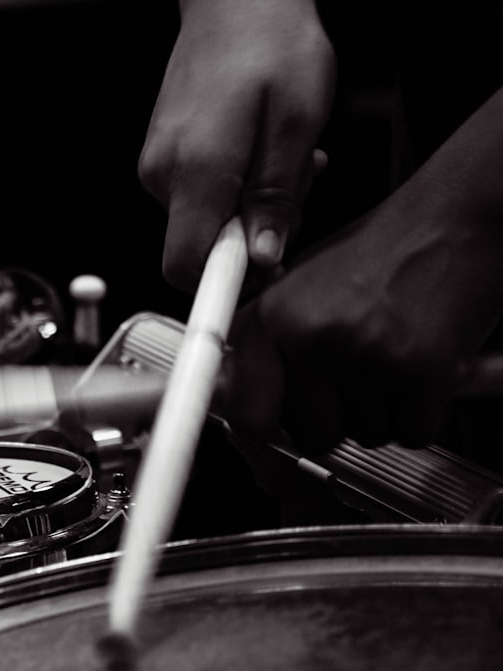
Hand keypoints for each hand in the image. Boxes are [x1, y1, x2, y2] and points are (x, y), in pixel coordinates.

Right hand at [139, 0, 334, 289]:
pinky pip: (199, 197)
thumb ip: (278, 198)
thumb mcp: (298, 124)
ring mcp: (158, 167)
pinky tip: (259, 154)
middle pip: (200, 247)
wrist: (236, 0)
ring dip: (248, 210)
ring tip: (282, 162)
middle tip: (294, 195)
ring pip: (204, 222)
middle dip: (251, 238)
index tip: (256, 285)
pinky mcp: (163, 159)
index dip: (222, 286)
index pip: (186, 265)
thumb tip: (264, 257)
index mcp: (195, 170)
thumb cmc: (270, 45)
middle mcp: (163, 174)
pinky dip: (233, 190)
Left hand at [220, 190, 502, 452]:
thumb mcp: (299, 286)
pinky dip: (421, 413)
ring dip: (382, 412)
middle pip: (312, 436)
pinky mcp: (418, 372)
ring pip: (365, 435)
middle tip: (356, 378)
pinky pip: (412, 432)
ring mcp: (364, 357)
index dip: (268, 426)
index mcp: (273, 320)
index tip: (280, 423)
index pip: (247, 416)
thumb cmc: (382, 252)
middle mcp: (312, 338)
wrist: (456, 220)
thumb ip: (262, 342)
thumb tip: (228, 394)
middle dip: (337, 418)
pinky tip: (420, 370)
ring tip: (390, 359)